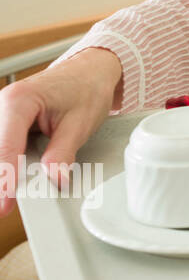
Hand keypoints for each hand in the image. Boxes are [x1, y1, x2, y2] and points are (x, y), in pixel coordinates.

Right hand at [0, 48, 120, 217]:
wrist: (90, 72)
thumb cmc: (86, 89)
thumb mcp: (80, 123)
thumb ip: (63, 152)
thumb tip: (55, 179)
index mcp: (18, 101)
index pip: (6, 148)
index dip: (5, 179)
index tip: (5, 202)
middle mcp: (3, 104)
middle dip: (1, 177)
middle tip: (5, 207)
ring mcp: (2, 113)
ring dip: (4, 169)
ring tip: (10, 194)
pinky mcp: (6, 122)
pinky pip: (3, 145)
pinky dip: (8, 161)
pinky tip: (13, 176)